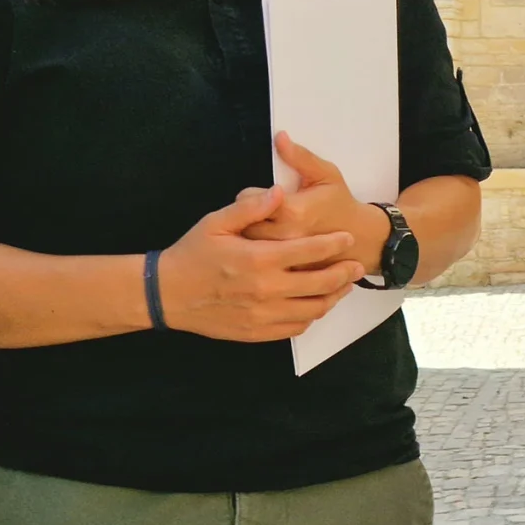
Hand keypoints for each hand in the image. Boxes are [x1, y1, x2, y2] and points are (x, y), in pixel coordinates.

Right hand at [158, 184, 365, 342]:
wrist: (166, 295)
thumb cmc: (192, 254)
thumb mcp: (216, 222)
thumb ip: (250, 207)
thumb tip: (280, 191)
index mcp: (259, 259)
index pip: (310, 251)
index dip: (335, 244)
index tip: (348, 239)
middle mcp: (266, 290)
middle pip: (320, 284)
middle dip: (344, 274)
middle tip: (357, 266)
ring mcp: (263, 315)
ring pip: (313, 310)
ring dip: (333, 297)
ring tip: (343, 286)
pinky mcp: (257, 332)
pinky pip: (295, 328)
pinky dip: (311, 316)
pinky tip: (315, 304)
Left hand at [252, 134, 388, 263]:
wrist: (361, 238)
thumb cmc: (340, 203)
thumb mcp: (326, 174)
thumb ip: (300, 157)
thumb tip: (280, 137)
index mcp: (292, 210)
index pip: (248, 199)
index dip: (250, 195)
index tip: (261, 195)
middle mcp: (286, 236)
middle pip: (242, 224)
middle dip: (247, 216)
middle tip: (259, 212)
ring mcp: (286, 258)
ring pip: (248, 246)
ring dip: (249, 236)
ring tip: (262, 227)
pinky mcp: (287, 271)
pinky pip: (261, 263)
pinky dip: (259, 255)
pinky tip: (267, 248)